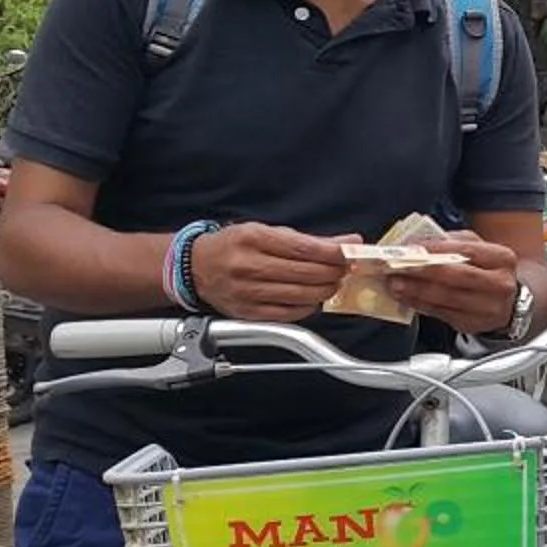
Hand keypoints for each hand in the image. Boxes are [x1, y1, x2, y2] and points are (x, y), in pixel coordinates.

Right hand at [192, 224, 354, 321]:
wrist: (196, 267)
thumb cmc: (235, 246)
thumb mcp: (268, 232)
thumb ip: (310, 240)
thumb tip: (348, 241)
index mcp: (253, 239)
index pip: (304, 249)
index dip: (333, 253)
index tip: (349, 254)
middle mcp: (248, 265)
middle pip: (306, 273)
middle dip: (333, 272)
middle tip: (344, 269)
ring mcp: (247, 292)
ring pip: (301, 296)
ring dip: (325, 290)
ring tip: (331, 283)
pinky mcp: (248, 313)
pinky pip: (289, 314)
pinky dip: (307, 307)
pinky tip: (312, 298)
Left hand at [390, 235, 526, 335]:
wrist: (507, 302)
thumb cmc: (487, 271)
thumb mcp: (480, 248)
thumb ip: (454, 242)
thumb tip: (419, 242)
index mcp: (502, 258)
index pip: (466, 251)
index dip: (436, 248)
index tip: (410, 247)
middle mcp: (500, 284)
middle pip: (455, 276)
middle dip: (422, 271)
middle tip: (396, 266)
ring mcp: (488, 308)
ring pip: (445, 297)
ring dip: (415, 290)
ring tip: (394, 282)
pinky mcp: (472, 324)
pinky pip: (440, 313)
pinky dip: (419, 304)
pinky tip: (406, 296)